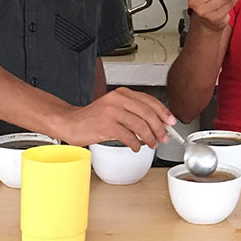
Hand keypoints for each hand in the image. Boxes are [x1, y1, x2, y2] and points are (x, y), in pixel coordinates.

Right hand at [53, 87, 173, 149]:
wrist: (70, 123)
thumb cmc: (93, 118)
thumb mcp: (115, 108)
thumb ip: (133, 112)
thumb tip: (156, 123)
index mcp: (122, 93)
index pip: (149, 100)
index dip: (163, 112)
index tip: (170, 122)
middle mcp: (117, 99)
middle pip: (148, 113)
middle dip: (159, 127)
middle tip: (163, 137)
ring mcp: (111, 112)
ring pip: (140, 125)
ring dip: (150, 138)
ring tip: (151, 144)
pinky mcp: (106, 126)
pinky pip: (129, 136)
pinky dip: (136, 144)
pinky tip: (137, 147)